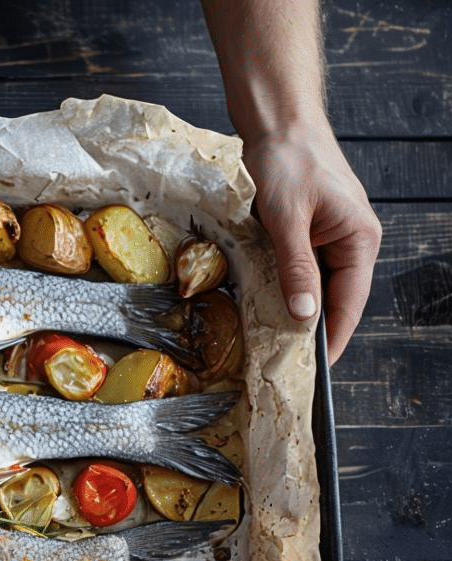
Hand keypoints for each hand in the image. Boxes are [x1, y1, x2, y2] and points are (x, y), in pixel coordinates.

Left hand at [240, 124, 381, 363]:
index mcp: (360, 238)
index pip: (350, 302)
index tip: (317, 366)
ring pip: (318, 283)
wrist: (279, 122)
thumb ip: (296, 268)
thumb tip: (305, 314)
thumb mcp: (287, 220)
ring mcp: (332, 234)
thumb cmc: (288, 161)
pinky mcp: (311, 229)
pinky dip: (289, 284)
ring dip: (299, 306)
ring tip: (279, 338)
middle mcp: (353, 239)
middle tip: (290, 360)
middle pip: (336, 297)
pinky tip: (271, 300)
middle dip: (315, 328)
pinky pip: (304, 266)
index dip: (334, 336)